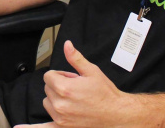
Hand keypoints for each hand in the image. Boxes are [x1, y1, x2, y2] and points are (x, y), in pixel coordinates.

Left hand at [15, 40, 136, 127]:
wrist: (116, 114)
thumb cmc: (105, 94)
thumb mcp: (91, 72)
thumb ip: (75, 58)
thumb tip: (66, 45)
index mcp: (65, 88)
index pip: (49, 76)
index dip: (61, 75)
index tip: (72, 78)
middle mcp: (60, 104)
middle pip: (47, 88)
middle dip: (59, 86)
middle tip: (77, 89)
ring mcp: (60, 117)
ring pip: (47, 102)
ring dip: (56, 99)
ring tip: (75, 100)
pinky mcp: (62, 126)